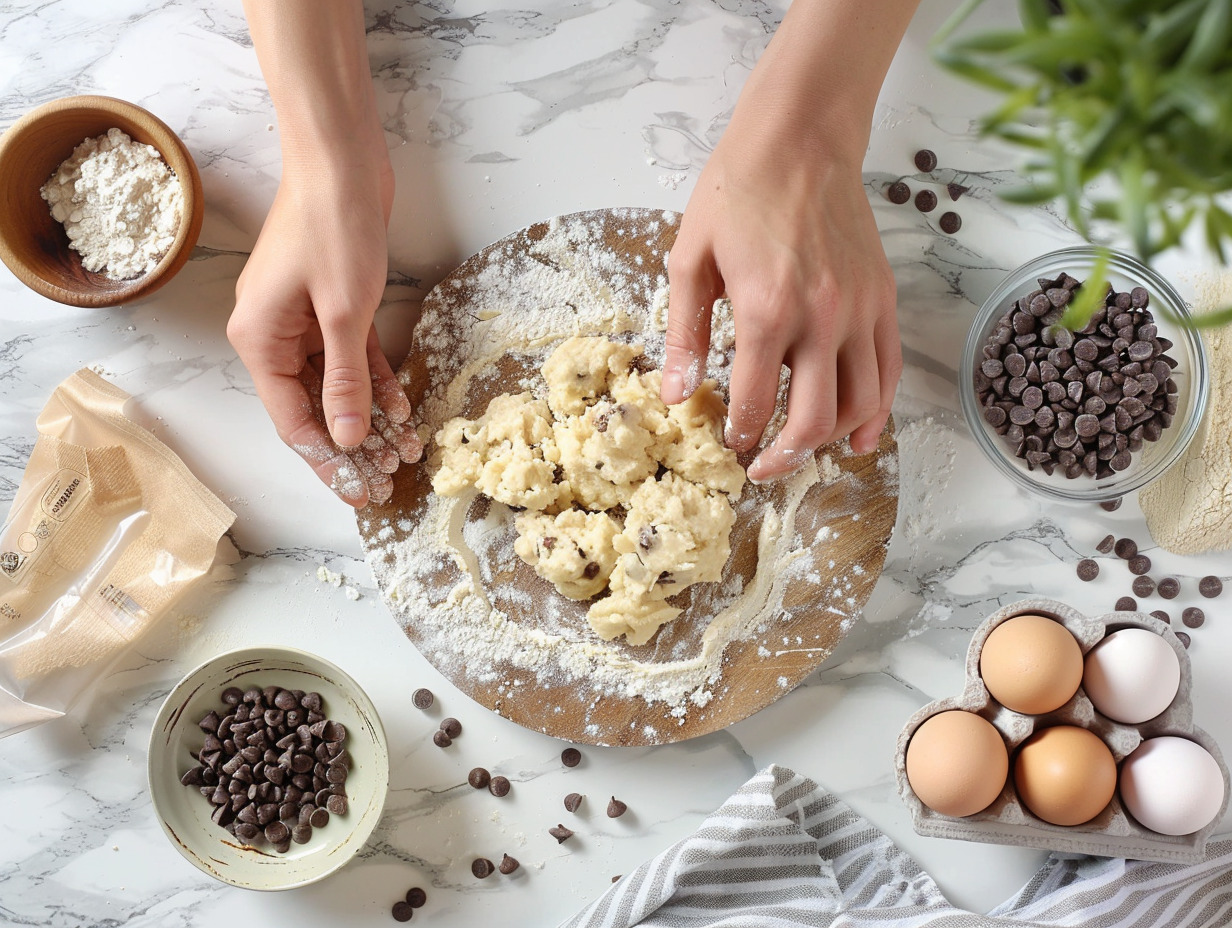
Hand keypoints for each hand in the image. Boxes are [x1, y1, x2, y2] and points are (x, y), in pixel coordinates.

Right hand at [228, 162, 421, 507]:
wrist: (341, 163)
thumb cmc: (333, 230)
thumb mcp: (343, 314)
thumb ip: (345, 381)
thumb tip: (345, 439)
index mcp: (260, 340)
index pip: (292, 418)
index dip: (325, 459)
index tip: (355, 490)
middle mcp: (274, 335)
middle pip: (313, 406)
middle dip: (351, 444)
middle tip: (384, 482)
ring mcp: (302, 320)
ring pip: (336, 383)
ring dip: (369, 416)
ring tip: (402, 453)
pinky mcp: (331, 306)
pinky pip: (351, 356)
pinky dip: (375, 380)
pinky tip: (401, 410)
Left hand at [663, 121, 899, 482]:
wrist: (801, 137)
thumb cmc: (737, 192)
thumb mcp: (689, 259)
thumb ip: (683, 334)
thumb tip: (674, 396)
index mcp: (766, 310)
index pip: (756, 404)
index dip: (742, 437)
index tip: (730, 446)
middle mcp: (821, 318)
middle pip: (814, 420)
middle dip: (785, 458)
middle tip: (762, 468)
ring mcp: (860, 310)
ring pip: (860, 405)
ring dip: (832, 442)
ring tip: (805, 452)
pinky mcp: (883, 299)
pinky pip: (888, 371)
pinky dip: (878, 411)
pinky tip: (860, 435)